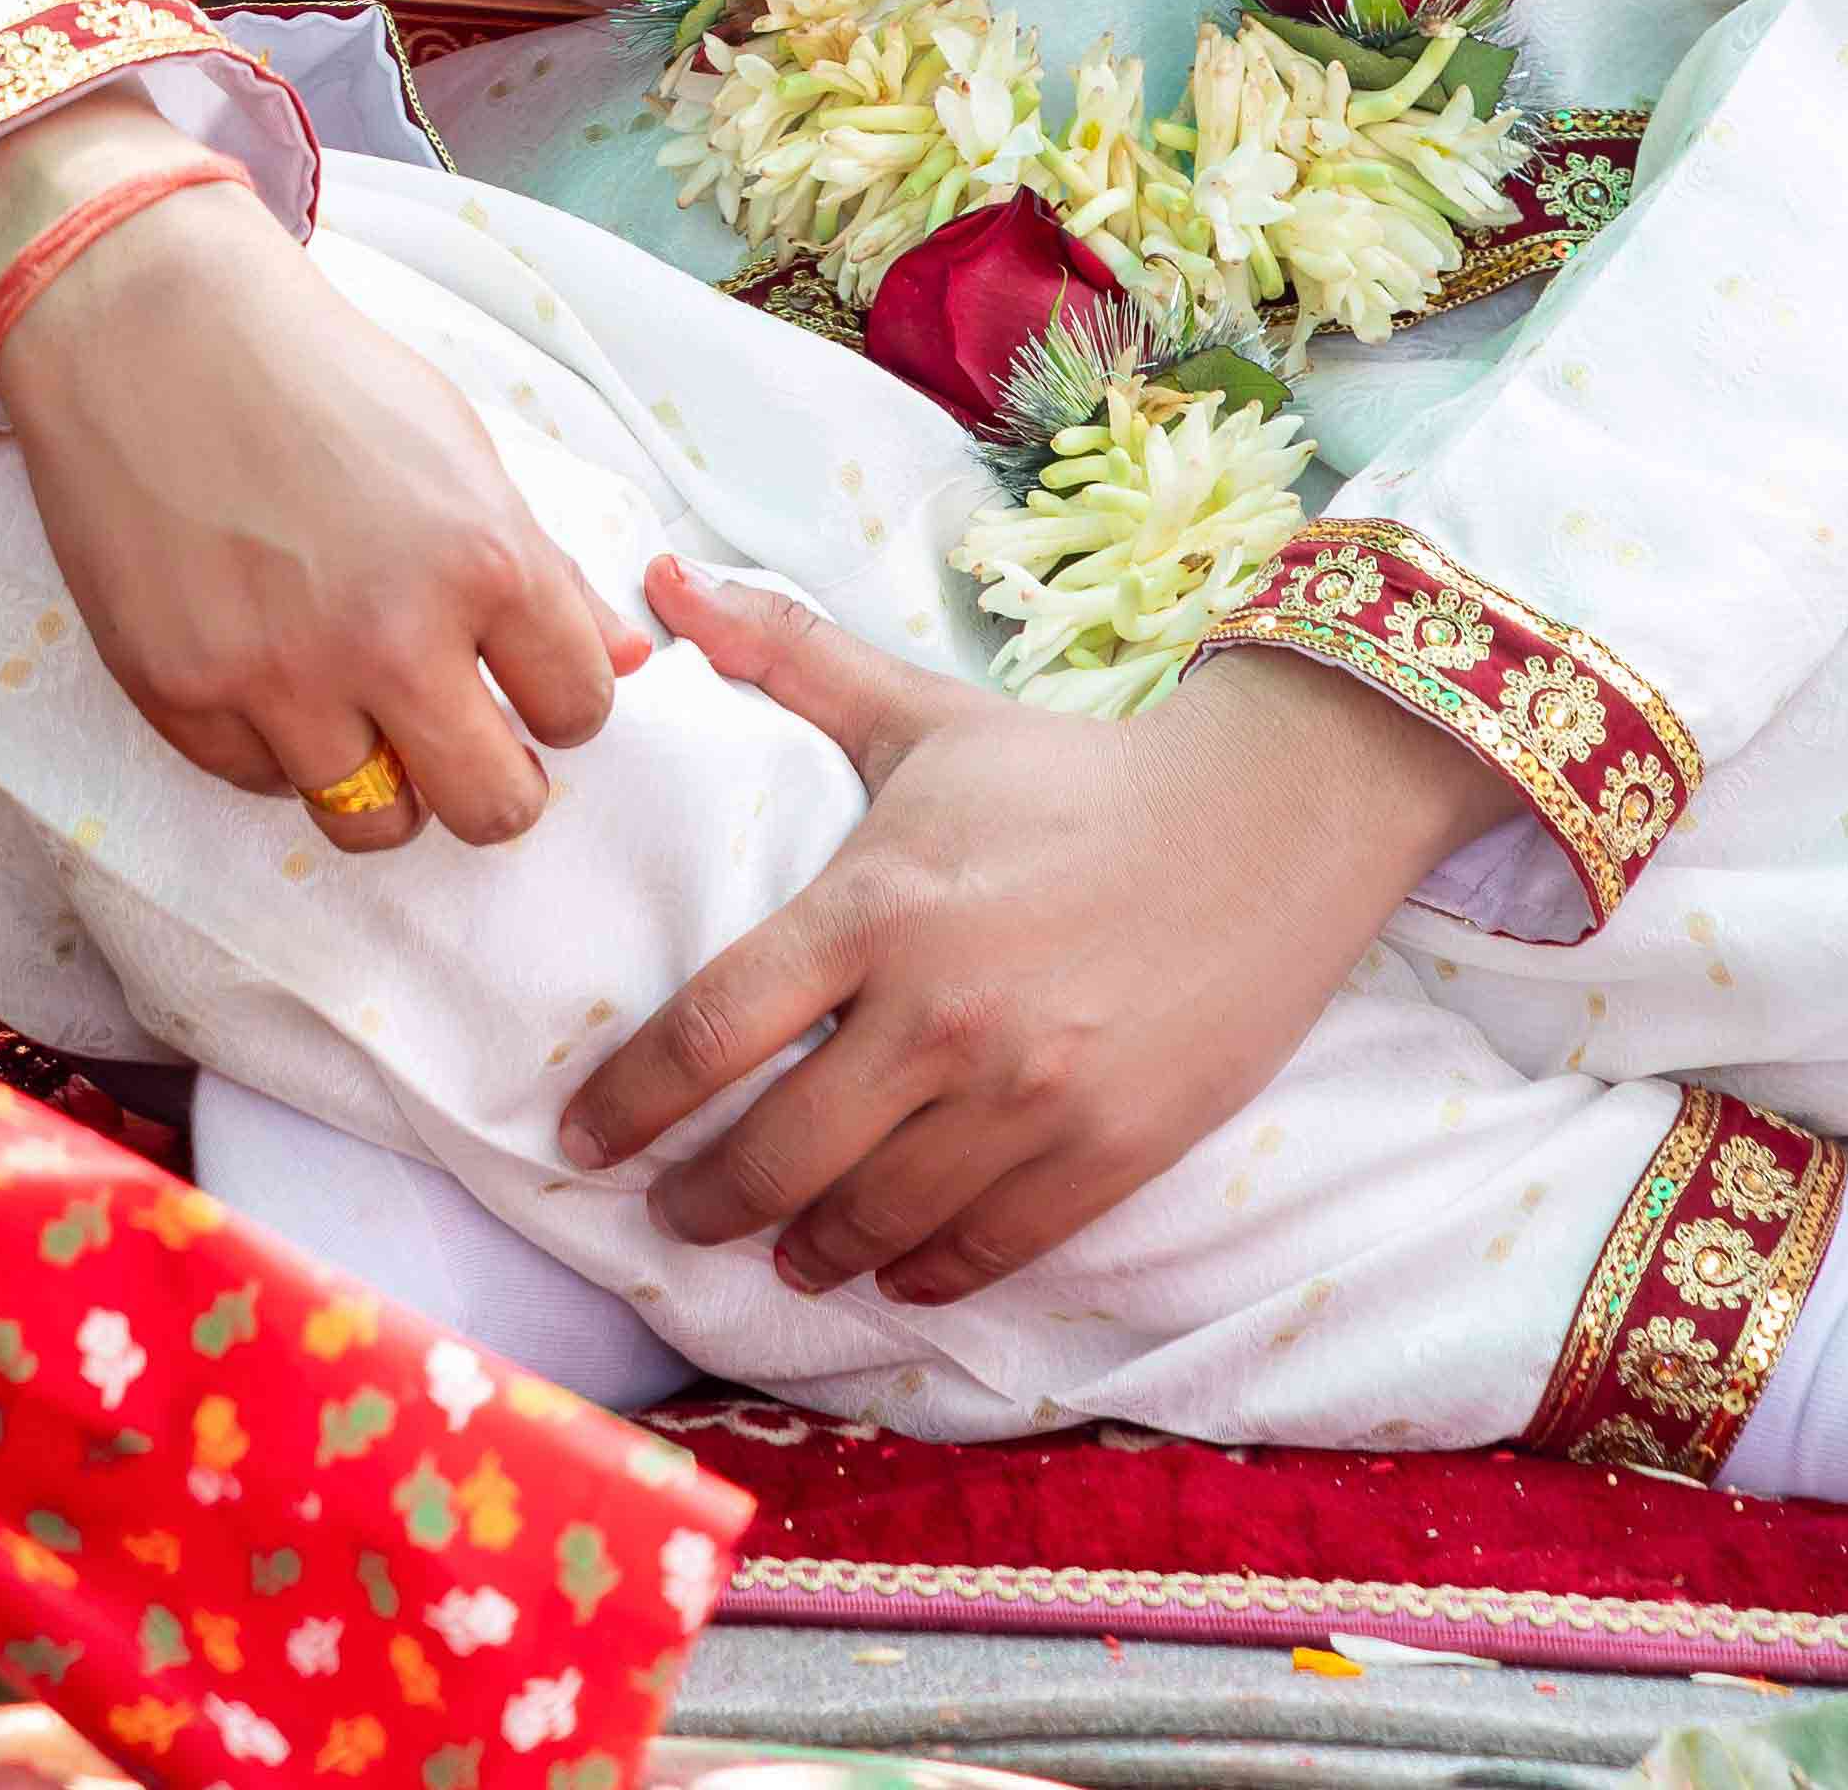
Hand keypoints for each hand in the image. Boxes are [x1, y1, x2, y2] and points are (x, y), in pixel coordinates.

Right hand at [0, 102, 636, 850]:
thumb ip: (545, 568)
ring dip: (380, 782)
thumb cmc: (314, 371)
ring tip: (358, 715)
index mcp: (483, 558)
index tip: (524, 683)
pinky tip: (261, 660)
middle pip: (493, 809)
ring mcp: (278, 675)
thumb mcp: (458, 446)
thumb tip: (623, 661)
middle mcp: (389, 635)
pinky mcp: (181, 694)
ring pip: (372, 825)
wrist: (145, 324)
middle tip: (460, 741)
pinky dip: (272, 743)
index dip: (558, 700)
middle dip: (493, 785)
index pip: (579, 707)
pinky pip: (259, 782)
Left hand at [555, 565, 1502, 1306]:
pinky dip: (928, 1271)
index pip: (712, 1029)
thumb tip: (658, 576)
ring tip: (780, 1256)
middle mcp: (940, 1013)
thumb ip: (783, 654)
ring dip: (810, 1253)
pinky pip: (990, 1244)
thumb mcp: (918, 713)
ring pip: (878, 1218)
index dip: (631, 1102)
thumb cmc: (1071, 773)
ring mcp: (1028, 1094)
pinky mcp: (1109, 1149)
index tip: (581, 1139)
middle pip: (779, 1154)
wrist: (1266, 823)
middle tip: (674, 1219)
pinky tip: (895, 1271)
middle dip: (706, 1203)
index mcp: (874, 908)